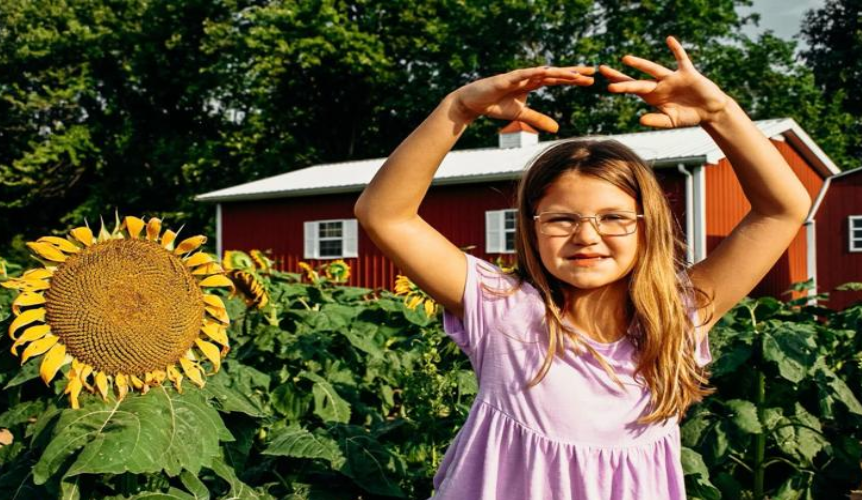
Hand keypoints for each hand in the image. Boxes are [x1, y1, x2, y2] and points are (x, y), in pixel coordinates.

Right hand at [451, 66, 594, 132]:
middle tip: (592, 72)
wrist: (473, 103)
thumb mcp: (521, 115)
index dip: (572, 79)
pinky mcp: (506, 79)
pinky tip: (548, 71)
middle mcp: (527, 77)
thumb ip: (539, 119)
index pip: (556, 79)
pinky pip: (523, 75)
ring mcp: (517, 76)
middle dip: (572, 72)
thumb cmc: (495, 105)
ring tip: (575, 73)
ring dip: (559, 72)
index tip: (590, 80)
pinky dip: (535, 72)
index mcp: (531, 84)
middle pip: (554, 73)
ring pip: (542, 72)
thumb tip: (557, 129)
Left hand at [599, 36, 730, 127]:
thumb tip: (640, 120)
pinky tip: (669, 39)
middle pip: (636, 80)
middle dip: (620, 76)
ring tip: (625, 59)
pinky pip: (681, 59)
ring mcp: (672, 78)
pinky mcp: (687, 73)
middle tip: (602, 70)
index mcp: (653, 97)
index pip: (633, 89)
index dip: (620, 86)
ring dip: (639, 64)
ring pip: (653, 69)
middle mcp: (659, 85)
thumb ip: (656, 120)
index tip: (606, 85)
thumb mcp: (671, 120)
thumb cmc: (689, 116)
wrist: (710, 111)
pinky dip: (676, 49)